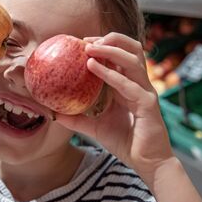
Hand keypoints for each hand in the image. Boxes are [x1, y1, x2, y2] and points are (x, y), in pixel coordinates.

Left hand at [55, 33, 174, 184]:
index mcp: (129, 86)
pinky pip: (128, 84)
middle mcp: (139, 84)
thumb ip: (78, 119)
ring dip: (110, 49)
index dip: (104, 45)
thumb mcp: (95, 128)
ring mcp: (145, 92)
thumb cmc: (125, 143)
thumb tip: (54, 114)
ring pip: (132, 60)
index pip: (120, 56)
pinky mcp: (147, 104)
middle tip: (86, 40)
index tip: (81, 42)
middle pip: (132, 49)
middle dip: (110, 39)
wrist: (146, 162)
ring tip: (89, 47)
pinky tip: (92, 67)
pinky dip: (110, 73)